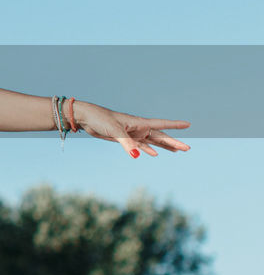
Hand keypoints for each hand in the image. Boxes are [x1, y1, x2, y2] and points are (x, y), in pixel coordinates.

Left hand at [76, 102, 190, 157]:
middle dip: (173, 142)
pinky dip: (147, 149)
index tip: (188, 124)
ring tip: (177, 151)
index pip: (161, 124)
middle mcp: (138, 128)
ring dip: (164, 146)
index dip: (174, 125)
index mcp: (139, 123)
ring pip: (152, 141)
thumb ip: (127, 143)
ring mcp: (132, 134)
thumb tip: (136, 156)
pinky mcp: (124, 139)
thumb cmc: (100, 119)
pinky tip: (154, 154)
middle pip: (160, 136)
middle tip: (187, 148)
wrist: (86, 118)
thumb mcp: (115, 131)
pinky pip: (140, 146)